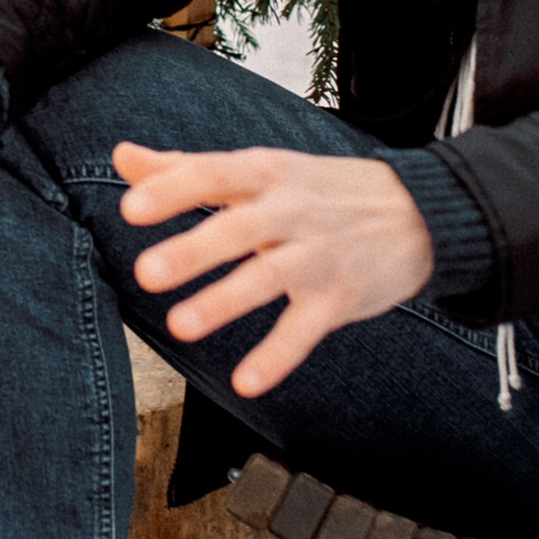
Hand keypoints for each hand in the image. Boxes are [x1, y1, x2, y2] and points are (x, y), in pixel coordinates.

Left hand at [117, 140, 431, 398]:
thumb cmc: (318, 191)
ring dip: (224, 302)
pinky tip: (246, 382)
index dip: (172, 191)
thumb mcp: (260, 169)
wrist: (417, 212)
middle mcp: (289, 212)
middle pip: (238, 229)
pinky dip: (277, 356)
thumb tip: (122, 156)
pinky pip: (304, 330)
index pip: (212, 175)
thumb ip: (187, 167)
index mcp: (263, 175)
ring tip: (179, 326)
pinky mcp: (338, 298)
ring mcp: (316, 256)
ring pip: (267, 278)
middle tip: (146, 272)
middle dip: (193, 250)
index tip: (131, 209)